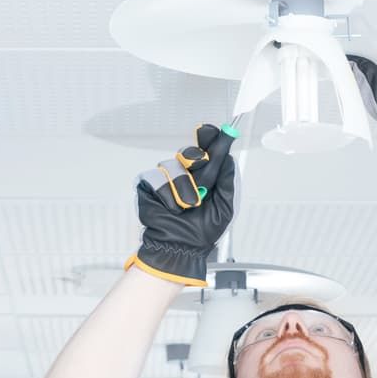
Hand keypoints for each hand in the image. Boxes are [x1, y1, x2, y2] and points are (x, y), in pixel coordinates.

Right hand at [124, 124, 237, 285]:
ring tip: (189, 206)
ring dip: (184, 188)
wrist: (182, 247)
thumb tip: (229, 158)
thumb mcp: (225, 206)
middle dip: (196, 159)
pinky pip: (157, 178)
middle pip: (189, 152)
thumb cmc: (203, 232)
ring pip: (173, 165)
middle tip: (201, 172)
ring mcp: (165, 179)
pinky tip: (172, 208)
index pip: (206, 150)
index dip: (208, 138)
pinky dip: (167, 195)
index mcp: (204, 177)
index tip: (209, 129)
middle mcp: (184, 174)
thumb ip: (228, 181)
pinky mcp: (148, 186)